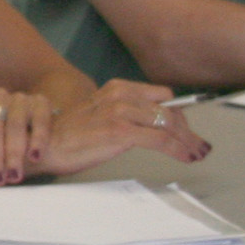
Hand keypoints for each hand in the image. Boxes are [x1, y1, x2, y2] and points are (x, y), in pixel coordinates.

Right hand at [30, 79, 209, 175]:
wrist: (46, 146)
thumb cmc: (70, 135)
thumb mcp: (101, 114)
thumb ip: (126, 114)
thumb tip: (154, 126)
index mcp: (117, 88)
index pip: (162, 97)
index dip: (179, 116)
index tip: (187, 130)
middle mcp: (121, 95)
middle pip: (170, 110)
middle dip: (188, 131)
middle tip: (198, 145)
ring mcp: (121, 112)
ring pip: (170, 124)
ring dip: (188, 141)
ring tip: (196, 153)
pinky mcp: (120, 132)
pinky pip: (161, 140)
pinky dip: (178, 149)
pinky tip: (185, 157)